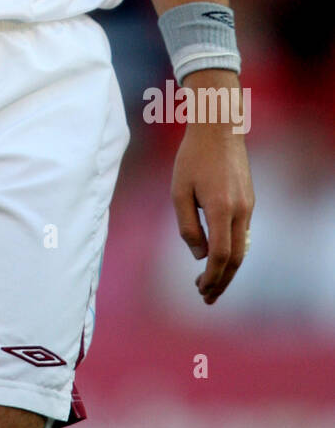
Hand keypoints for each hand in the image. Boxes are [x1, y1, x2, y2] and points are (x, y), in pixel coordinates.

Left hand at [170, 72, 253, 303]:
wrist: (219, 127)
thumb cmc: (192, 156)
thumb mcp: (179, 190)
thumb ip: (187, 225)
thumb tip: (198, 255)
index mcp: (222, 208)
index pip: (221, 255)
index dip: (212, 277)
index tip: (200, 290)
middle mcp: (241, 210)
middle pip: (237, 258)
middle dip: (222, 281)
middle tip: (207, 299)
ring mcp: (248, 206)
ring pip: (243, 248)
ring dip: (228, 270)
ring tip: (212, 285)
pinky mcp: (248, 200)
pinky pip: (243, 234)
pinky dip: (233, 252)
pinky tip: (219, 259)